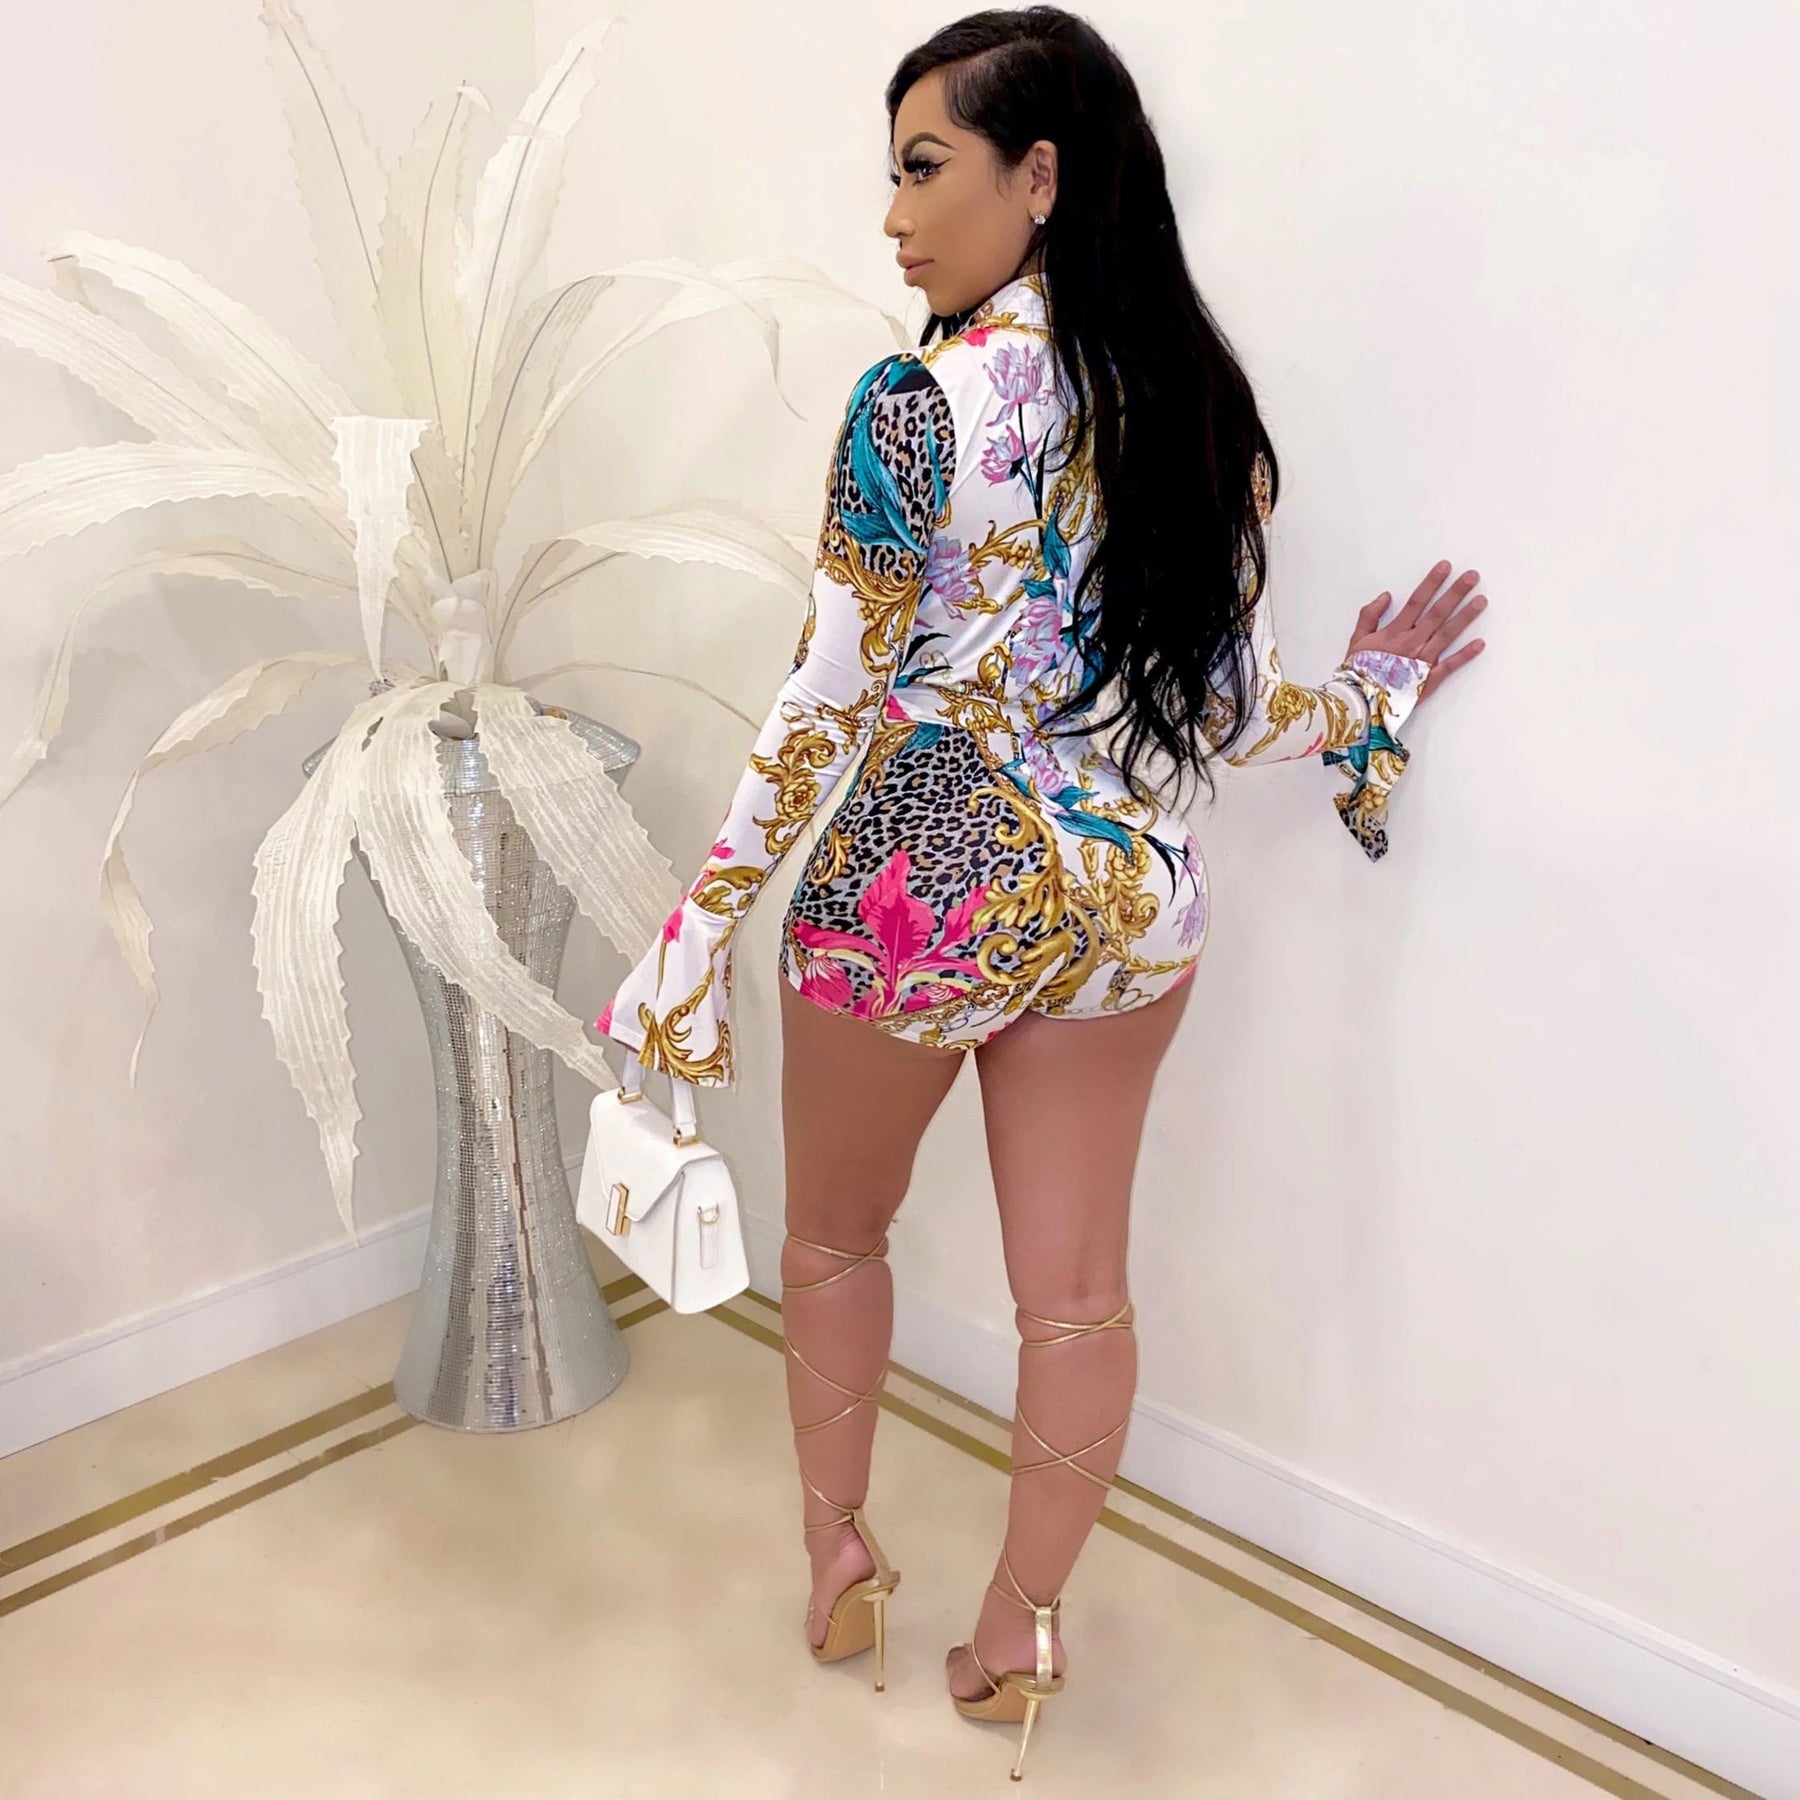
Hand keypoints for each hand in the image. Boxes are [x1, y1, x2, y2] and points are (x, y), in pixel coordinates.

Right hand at [1347, 561, 1487, 702]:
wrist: (1359, 703)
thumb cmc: (1357, 672)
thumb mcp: (1356, 640)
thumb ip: (1369, 616)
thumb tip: (1386, 595)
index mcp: (1394, 633)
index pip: (1416, 602)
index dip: (1431, 583)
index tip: (1445, 567)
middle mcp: (1411, 643)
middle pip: (1437, 613)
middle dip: (1455, 593)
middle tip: (1472, 576)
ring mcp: (1423, 661)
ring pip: (1447, 635)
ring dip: (1465, 617)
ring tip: (1481, 600)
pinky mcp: (1429, 680)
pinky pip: (1450, 666)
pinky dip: (1465, 655)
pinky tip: (1480, 643)